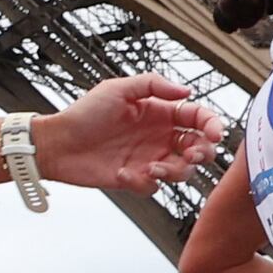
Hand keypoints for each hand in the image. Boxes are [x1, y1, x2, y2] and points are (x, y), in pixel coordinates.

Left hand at [34, 73, 225, 195]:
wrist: (57, 143)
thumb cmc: (84, 113)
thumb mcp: (117, 89)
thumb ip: (153, 85)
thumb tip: (185, 91)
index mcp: (159, 113)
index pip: (196, 118)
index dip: (212, 125)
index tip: (216, 133)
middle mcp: (158, 136)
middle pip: (198, 148)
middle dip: (202, 152)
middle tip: (192, 154)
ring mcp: (149, 158)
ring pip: (182, 171)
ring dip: (175, 172)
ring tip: (154, 168)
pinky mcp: (135, 178)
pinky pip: (153, 187)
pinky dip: (143, 182)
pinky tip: (123, 172)